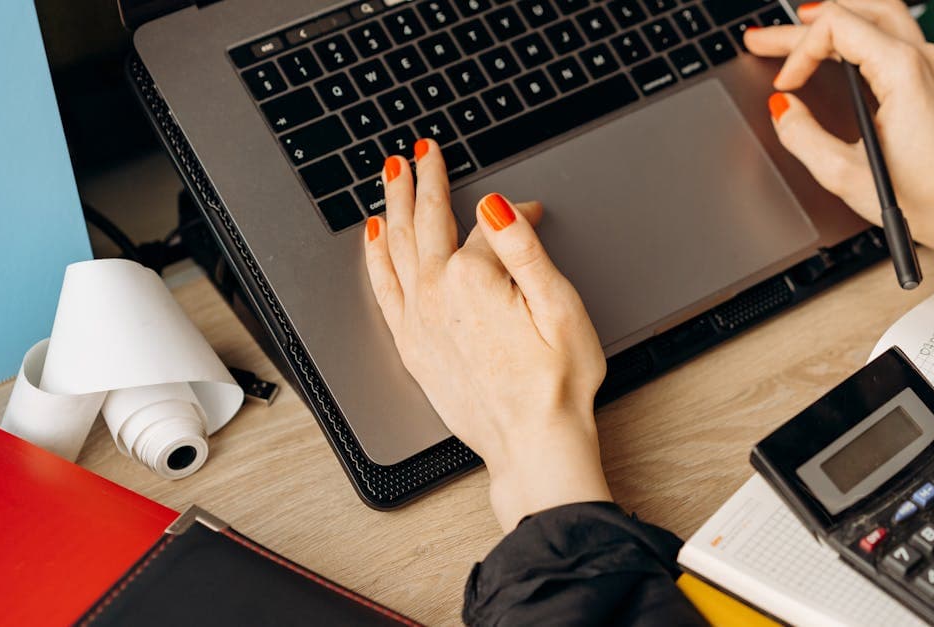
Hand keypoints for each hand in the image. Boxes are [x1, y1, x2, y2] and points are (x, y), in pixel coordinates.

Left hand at [363, 140, 610, 530]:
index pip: (489, 228)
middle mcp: (436, 295)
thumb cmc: (556, 384)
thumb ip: (524, 248)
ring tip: (392, 174)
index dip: (516, 214)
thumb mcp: (559, 306)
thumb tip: (498, 205)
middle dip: (424, 180)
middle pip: (427, 223)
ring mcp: (418, 322)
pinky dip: (375, 256)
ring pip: (397, 246)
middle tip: (423, 151)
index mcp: (474, 279)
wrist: (533, 443)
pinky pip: (383, 288)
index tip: (534, 211)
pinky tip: (374, 236)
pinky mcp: (411, 347)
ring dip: (394, 204)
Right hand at [744, 0, 933, 254]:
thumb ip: (802, 136)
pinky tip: (838, 43)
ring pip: (877, 12)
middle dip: (801, 25)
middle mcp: (921, 58)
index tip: (785, 86)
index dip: (798, 51)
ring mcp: (930, 64)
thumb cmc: (925, 198)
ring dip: (834, 16)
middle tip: (763, 39)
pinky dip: (857, 28)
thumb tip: (782, 110)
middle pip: (853, 12)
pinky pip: (892, 31)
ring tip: (797, 24)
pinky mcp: (932, 77)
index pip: (835, 26)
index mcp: (902, 71)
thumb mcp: (845, 174)